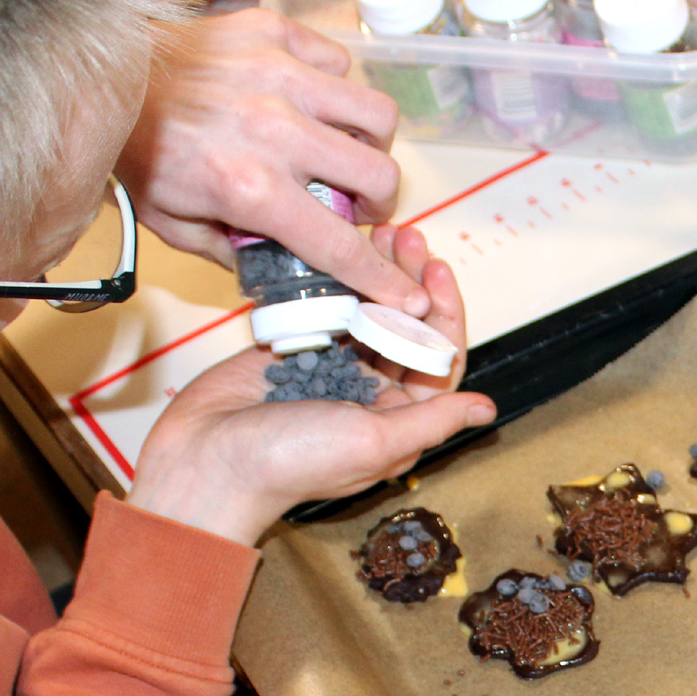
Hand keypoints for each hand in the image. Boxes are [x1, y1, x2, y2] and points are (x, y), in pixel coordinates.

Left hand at [117, 9, 424, 311]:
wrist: (103, 73)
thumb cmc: (139, 151)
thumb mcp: (180, 227)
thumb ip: (239, 255)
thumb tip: (283, 272)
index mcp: (252, 188)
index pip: (339, 246)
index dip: (382, 280)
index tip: (406, 297)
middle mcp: (275, 130)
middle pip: (380, 175)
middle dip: (378, 203)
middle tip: (355, 206)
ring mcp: (279, 74)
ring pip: (376, 115)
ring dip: (371, 143)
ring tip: (344, 153)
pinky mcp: (274, 33)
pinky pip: (340, 62)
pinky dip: (337, 89)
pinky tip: (312, 105)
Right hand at [130, 238, 491, 544]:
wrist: (211, 459)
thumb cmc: (292, 463)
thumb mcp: (375, 441)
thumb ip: (432, 419)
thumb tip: (486, 409)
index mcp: (399, 421)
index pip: (439, 360)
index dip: (444, 315)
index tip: (437, 272)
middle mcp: (371, 394)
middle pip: (408, 328)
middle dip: (413, 281)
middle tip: (408, 237)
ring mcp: (333, 367)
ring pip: (370, 311)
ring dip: (379, 272)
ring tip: (381, 232)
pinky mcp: (296, 346)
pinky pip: (328, 306)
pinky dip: (339, 277)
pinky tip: (342, 248)